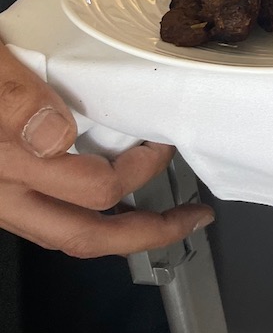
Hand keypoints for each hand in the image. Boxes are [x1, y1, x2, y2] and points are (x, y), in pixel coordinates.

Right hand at [0, 44, 211, 256]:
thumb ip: (12, 94)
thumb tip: (54, 135)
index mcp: (3, 159)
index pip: (94, 187)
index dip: (143, 171)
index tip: (165, 142)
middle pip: (81, 237)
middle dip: (147, 235)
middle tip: (194, 220)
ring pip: (58, 235)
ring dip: (115, 233)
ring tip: (162, 219)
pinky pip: (37, 218)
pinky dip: (79, 216)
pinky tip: (102, 200)